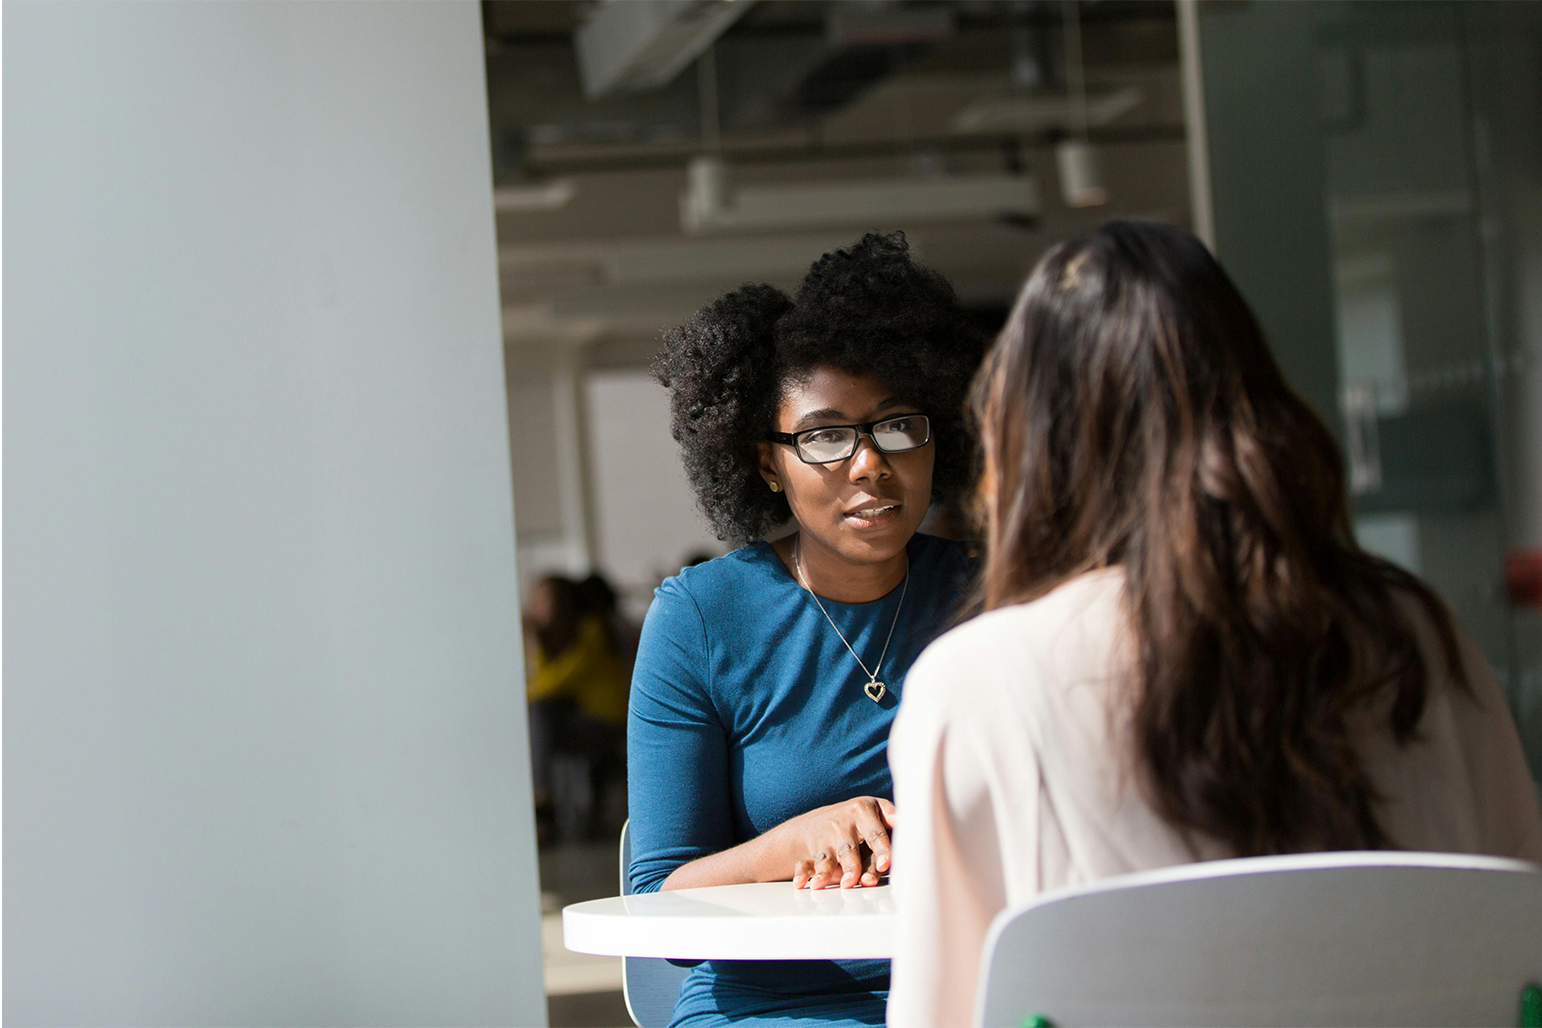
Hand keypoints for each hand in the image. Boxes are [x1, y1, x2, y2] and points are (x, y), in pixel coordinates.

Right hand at [775, 797, 896, 889]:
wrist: (819, 821)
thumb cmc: (859, 820)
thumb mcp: (876, 810)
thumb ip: (893, 819)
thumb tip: (914, 824)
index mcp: (863, 811)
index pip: (875, 833)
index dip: (881, 849)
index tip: (885, 864)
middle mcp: (843, 824)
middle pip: (849, 848)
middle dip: (853, 866)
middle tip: (859, 882)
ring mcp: (826, 837)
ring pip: (828, 857)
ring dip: (826, 872)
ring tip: (825, 885)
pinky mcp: (814, 851)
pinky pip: (805, 863)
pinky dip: (802, 874)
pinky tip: (801, 884)